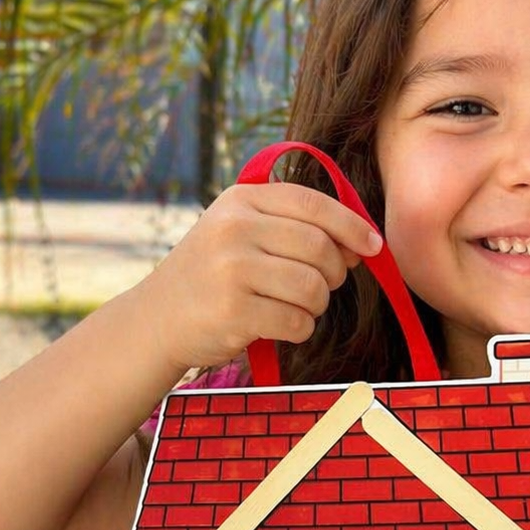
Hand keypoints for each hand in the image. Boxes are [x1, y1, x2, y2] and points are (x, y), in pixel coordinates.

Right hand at [134, 182, 382, 371]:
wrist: (157, 319)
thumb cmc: (214, 275)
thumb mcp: (241, 232)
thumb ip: (295, 227)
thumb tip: (363, 243)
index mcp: (242, 201)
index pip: (313, 204)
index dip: (352, 225)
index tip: (373, 246)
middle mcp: (235, 229)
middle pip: (320, 248)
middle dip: (334, 274)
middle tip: (322, 287)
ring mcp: (232, 270)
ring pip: (314, 288)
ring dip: (316, 305)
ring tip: (294, 306)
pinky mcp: (235, 312)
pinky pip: (298, 322)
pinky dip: (299, 329)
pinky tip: (278, 325)